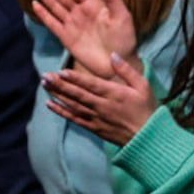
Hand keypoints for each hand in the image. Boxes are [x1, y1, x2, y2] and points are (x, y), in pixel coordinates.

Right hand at [29, 0, 136, 77]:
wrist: (117, 64)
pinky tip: (35, 4)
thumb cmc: (124, 40)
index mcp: (93, 4)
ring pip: (54, 5)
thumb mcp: (122, 16)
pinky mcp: (66, 37)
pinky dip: (43, 14)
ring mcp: (72, 24)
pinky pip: (52, 22)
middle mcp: (80, 12)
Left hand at [42, 53, 158, 145]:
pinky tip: (50, 104)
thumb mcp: (143, 86)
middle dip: (60, 85)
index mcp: (114, 94)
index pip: (91, 84)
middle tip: (45, 76)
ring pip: (73, 105)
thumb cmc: (147, 109)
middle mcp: (102, 106)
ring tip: (44, 85)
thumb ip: (127, 70)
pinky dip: (61, 111)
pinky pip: (74, 118)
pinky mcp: (93, 127)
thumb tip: (113, 55)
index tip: (60, 71)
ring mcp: (96, 118)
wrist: (149, 137)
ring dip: (57, 95)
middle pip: (77, 94)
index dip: (75, 78)